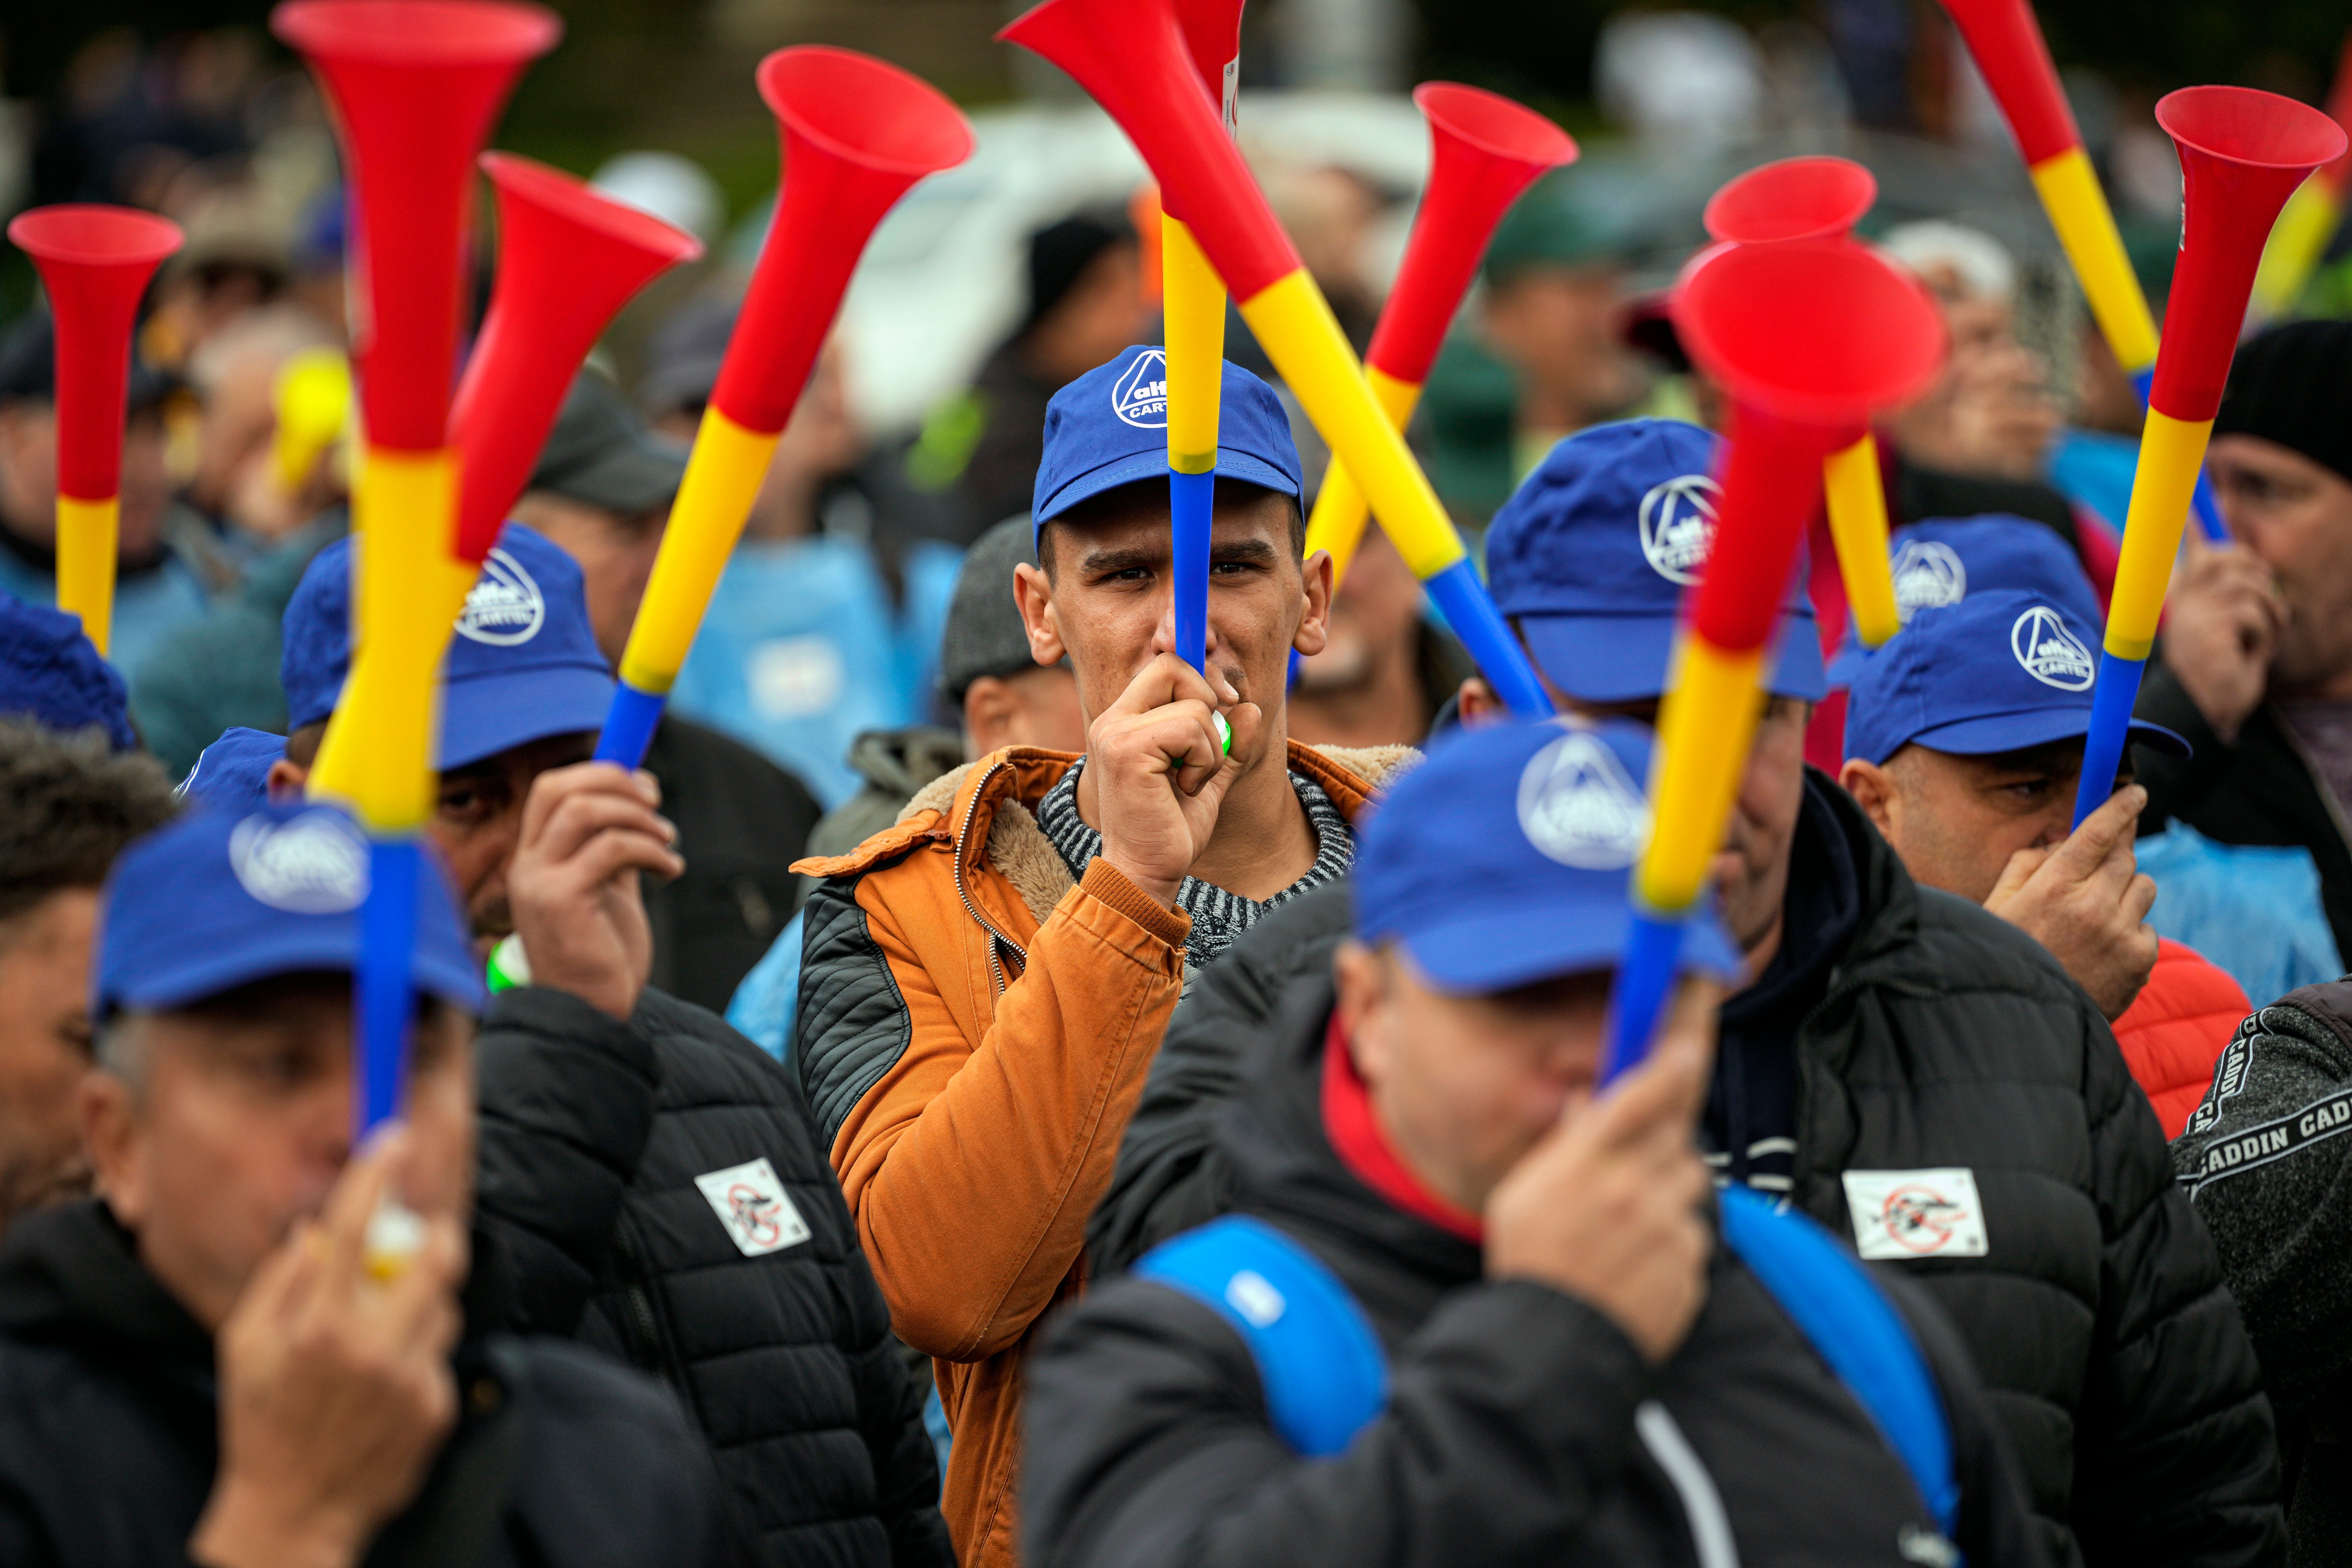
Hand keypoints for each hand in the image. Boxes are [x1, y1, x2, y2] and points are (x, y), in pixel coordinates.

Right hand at [190, 1134, 466, 1567]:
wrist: (295, 1512)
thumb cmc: (261, 1421)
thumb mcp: (245, 1345)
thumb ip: (281, 1279)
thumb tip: (318, 1228)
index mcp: (318, 1325)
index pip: (355, 1226)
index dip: (378, 1172)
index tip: (393, 1137)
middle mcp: (371, 1347)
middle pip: (437, 1258)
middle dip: (434, 1236)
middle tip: (419, 1237)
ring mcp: (410, 1378)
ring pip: (443, 1307)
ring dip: (421, 1304)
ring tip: (380, 1333)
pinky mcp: (435, 1406)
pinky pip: (439, 1355)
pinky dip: (418, 1354)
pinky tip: (385, 1382)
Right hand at [508, 764, 683, 1019]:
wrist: (591, 1012)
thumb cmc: (600, 955)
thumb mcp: (608, 888)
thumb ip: (613, 845)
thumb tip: (640, 796)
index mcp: (534, 859)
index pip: (551, 789)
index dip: (599, 774)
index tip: (644, 788)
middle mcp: (526, 866)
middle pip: (559, 787)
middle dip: (615, 781)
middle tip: (656, 804)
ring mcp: (538, 882)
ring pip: (584, 811)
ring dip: (638, 817)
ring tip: (668, 842)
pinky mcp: (561, 901)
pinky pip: (610, 849)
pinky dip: (650, 850)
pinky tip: (670, 870)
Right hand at [1085, 653, 1262, 907]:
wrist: (1147, 872)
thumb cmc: (1172, 828)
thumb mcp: (1210, 776)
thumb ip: (1229, 742)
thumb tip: (1251, 707)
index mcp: (1125, 720)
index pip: (1166, 665)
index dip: (1202, 678)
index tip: (1226, 703)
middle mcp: (1113, 720)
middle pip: (1173, 665)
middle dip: (1208, 699)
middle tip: (1209, 745)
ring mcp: (1115, 733)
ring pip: (1193, 705)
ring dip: (1211, 747)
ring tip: (1192, 780)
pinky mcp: (1126, 750)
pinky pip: (1191, 728)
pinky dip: (1204, 760)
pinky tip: (1186, 787)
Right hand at [1484, 982, 1717, 1363]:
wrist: (1552, 1349)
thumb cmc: (1530, 1266)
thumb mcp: (1522, 1193)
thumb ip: (1562, 1145)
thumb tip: (1583, 1103)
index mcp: (1584, 1164)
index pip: (1638, 1096)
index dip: (1668, 1065)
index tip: (1686, 1048)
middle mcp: (1630, 1189)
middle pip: (1675, 1136)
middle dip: (1662, 1141)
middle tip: (1635, 1166)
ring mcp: (1664, 1228)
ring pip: (1690, 1182)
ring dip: (1669, 1189)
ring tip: (1631, 1221)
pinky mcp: (1688, 1265)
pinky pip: (1693, 1233)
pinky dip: (1673, 1239)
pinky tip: (1638, 1260)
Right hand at [1984, 784, 2158, 1019]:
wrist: (2021, 1021)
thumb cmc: (2007, 955)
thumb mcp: (1999, 904)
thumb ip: (2028, 863)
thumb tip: (2061, 841)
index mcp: (2053, 885)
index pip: (2097, 831)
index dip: (2118, 806)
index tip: (2135, 792)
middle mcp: (2091, 903)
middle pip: (2125, 856)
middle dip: (2115, 856)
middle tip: (2099, 872)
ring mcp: (2120, 932)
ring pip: (2143, 887)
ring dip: (2124, 893)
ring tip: (2095, 919)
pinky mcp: (2140, 958)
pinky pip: (2148, 927)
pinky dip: (2130, 932)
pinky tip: (2102, 951)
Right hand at [2164, 532, 2281, 743]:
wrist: (2206, 712)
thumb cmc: (2221, 672)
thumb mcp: (2229, 628)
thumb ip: (2234, 595)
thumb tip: (2240, 562)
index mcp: (2185, 598)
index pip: (2187, 548)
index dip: (2193, 519)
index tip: (2196, 488)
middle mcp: (2185, 600)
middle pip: (2228, 554)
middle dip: (2255, 571)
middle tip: (2262, 601)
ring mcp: (2196, 612)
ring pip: (2251, 584)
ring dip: (2270, 612)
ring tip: (2260, 637)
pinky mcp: (2213, 627)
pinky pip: (2258, 612)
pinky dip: (2268, 634)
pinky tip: (2251, 652)